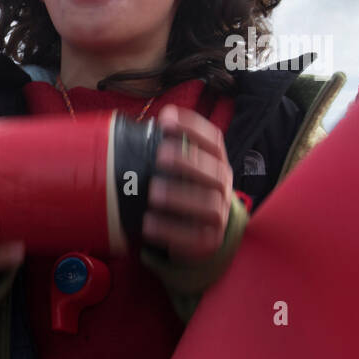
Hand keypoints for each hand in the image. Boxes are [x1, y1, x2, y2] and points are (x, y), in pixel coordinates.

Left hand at [142, 104, 234, 260]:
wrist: (198, 236)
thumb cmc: (184, 193)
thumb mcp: (180, 171)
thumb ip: (166, 152)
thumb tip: (134, 131)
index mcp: (217, 163)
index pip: (214, 140)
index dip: (192, 127)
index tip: (166, 118)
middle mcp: (224, 186)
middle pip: (215, 171)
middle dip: (188, 161)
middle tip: (161, 155)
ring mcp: (220, 214)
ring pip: (209, 204)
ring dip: (180, 196)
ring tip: (153, 193)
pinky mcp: (210, 240)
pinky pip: (195, 237)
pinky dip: (171, 230)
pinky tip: (149, 224)